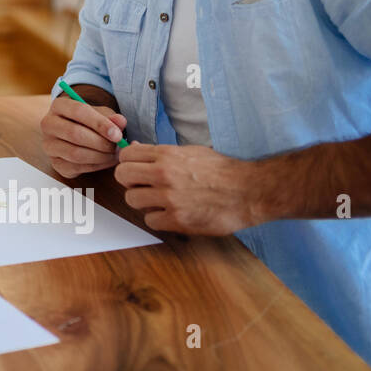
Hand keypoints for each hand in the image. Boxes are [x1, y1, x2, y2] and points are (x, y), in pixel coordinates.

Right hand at [40, 94, 126, 177]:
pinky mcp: (55, 163)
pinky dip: (95, 166)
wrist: (76, 134)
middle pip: (74, 133)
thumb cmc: (89, 122)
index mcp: (58, 106)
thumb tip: (120, 121)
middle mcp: (48, 124)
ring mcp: (49, 145)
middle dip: (100, 142)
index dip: (99, 123)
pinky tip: (105, 160)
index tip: (117, 134)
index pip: (78, 111)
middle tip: (116, 146)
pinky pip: (76, 167)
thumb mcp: (101, 114)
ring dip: (99, 156)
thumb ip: (112, 118)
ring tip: (112, 153)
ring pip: (75, 153)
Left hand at [114, 143, 255, 235]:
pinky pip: (150, 220)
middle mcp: (164, 174)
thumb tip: (135, 149)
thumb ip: (162, 153)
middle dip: (129, 182)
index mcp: (167, 155)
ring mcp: (169, 198)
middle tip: (141, 186)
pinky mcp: (177, 219)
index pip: (126, 155)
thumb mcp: (191, 151)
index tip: (134, 169)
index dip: (127, 163)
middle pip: (122, 176)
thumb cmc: (222, 170)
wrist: (248, 191)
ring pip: (132, 200)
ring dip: (142, 202)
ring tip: (157, 201)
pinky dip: (157, 219)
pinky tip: (170, 214)